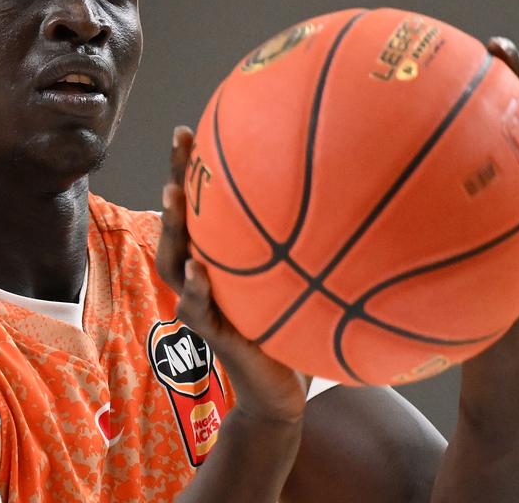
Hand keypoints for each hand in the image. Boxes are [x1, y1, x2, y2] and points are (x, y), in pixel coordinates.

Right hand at [155, 126, 309, 423]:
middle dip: (177, 180)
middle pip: (178, 223)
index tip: (188, 127)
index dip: (188, 168)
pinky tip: (200, 270)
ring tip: (174, 196)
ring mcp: (202, 305)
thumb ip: (305, 246)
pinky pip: (198, 310)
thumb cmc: (291, 328)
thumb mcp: (296, 280)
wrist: (281, 389)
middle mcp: (203, 276)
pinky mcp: (213, 336)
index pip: (198, 206)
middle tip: (180, 143)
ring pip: (175, 262)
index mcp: (218, 259)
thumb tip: (344, 193)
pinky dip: (197, 290)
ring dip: (174, 229)